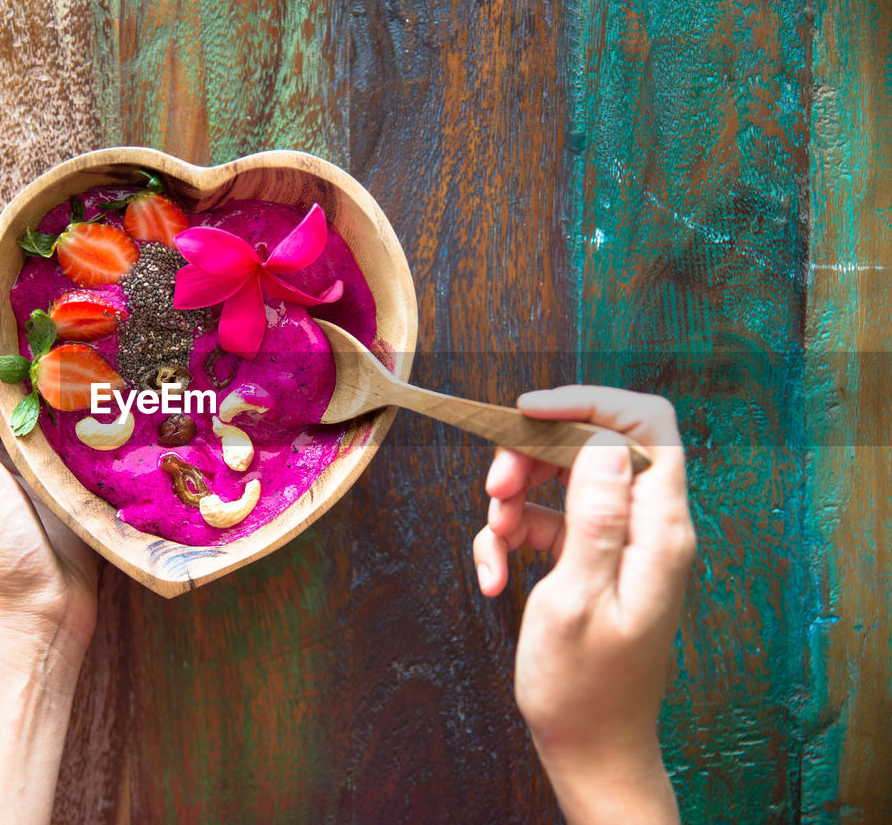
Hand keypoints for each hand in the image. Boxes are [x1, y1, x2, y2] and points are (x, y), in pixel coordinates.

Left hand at [0, 308, 97, 651]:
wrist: (38, 613)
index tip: (10, 283)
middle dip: (19, 344)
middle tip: (56, 295)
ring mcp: (13, 457)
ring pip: (28, 398)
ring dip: (50, 368)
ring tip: (81, 321)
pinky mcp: (51, 470)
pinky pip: (58, 423)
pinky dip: (72, 398)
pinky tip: (99, 371)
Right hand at [472, 386, 694, 822]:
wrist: (591, 747)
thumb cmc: (584, 686)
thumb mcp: (578, 598)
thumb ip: (595, 517)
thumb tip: (604, 444)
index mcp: (657, 530)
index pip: (644, 427)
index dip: (589, 404)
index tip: (529, 413)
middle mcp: (645, 527)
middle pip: (591, 446)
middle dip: (532, 457)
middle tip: (493, 489)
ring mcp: (617, 543)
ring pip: (561, 482)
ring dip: (514, 503)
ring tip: (494, 547)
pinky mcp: (590, 560)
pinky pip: (547, 523)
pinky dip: (512, 540)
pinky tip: (495, 578)